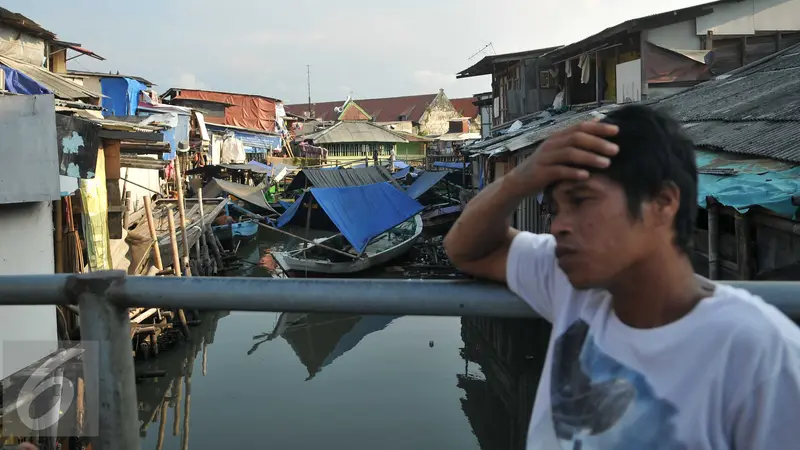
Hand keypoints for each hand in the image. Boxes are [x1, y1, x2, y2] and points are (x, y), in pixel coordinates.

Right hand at [504, 120, 619, 196]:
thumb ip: (576, 140)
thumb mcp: (559, 151)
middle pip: (577, 138)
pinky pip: (559, 171)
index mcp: (558, 137)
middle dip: (598, 143)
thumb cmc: (545, 167)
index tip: (617, 131)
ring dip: (589, 157)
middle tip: (616, 150)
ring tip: (606, 163)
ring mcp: (545, 158)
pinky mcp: (541, 172)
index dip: (599, 127)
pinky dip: (573, 172)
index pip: (580, 127)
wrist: (519, 181)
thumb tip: (598, 125)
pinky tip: (586, 176)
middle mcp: (551, 144)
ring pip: (569, 153)